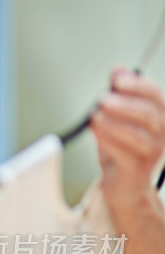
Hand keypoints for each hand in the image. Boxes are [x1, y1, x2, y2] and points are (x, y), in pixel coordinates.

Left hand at [91, 67, 164, 211]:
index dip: (137, 85)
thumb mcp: (118, 117)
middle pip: (150, 114)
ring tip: (95, 115)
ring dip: (115, 123)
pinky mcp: (137, 170)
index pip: (155, 96)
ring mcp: (151, 153)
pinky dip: (108, 140)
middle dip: (125, 103)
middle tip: (102, 98)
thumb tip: (117, 68)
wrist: (123, 185)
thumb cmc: (122, 149)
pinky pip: (124, 154)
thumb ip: (118, 93)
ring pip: (139, 135)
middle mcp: (161, 134)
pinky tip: (95, 131)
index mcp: (159, 117)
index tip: (116, 79)